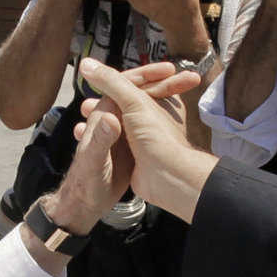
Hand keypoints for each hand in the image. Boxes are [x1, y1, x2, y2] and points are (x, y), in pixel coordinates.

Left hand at [47, 61, 198, 230]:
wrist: (87, 205)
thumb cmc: (87, 182)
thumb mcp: (93, 159)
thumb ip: (101, 136)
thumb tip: (111, 112)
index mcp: (104, 116)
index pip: (126, 85)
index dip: (149, 75)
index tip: (172, 71)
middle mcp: (115, 118)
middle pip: (140, 93)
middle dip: (164, 83)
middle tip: (189, 79)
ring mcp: (125, 132)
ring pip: (149, 106)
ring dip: (169, 98)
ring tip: (188, 91)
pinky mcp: (133, 146)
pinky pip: (152, 123)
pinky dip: (167, 117)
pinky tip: (182, 117)